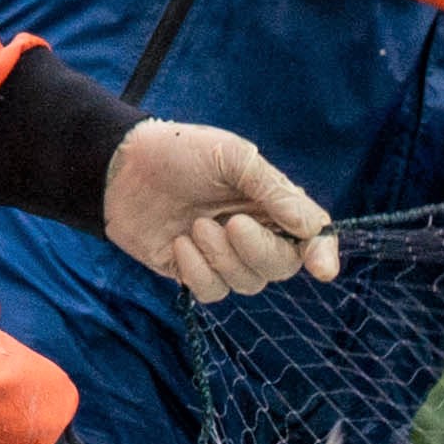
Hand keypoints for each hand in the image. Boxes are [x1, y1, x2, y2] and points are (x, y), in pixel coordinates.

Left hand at [103, 119, 339, 302]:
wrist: (120, 167)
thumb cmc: (180, 152)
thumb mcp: (232, 157)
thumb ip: (275, 191)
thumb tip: (312, 227)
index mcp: (271, 203)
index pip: (310, 236)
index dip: (322, 253)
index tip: (322, 269)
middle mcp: (254, 233)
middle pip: (280, 266)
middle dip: (259, 251)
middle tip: (231, 224)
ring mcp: (223, 256)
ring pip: (247, 283)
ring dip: (221, 257)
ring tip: (195, 225)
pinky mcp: (193, 273)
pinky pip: (211, 291)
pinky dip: (197, 270)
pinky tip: (179, 244)